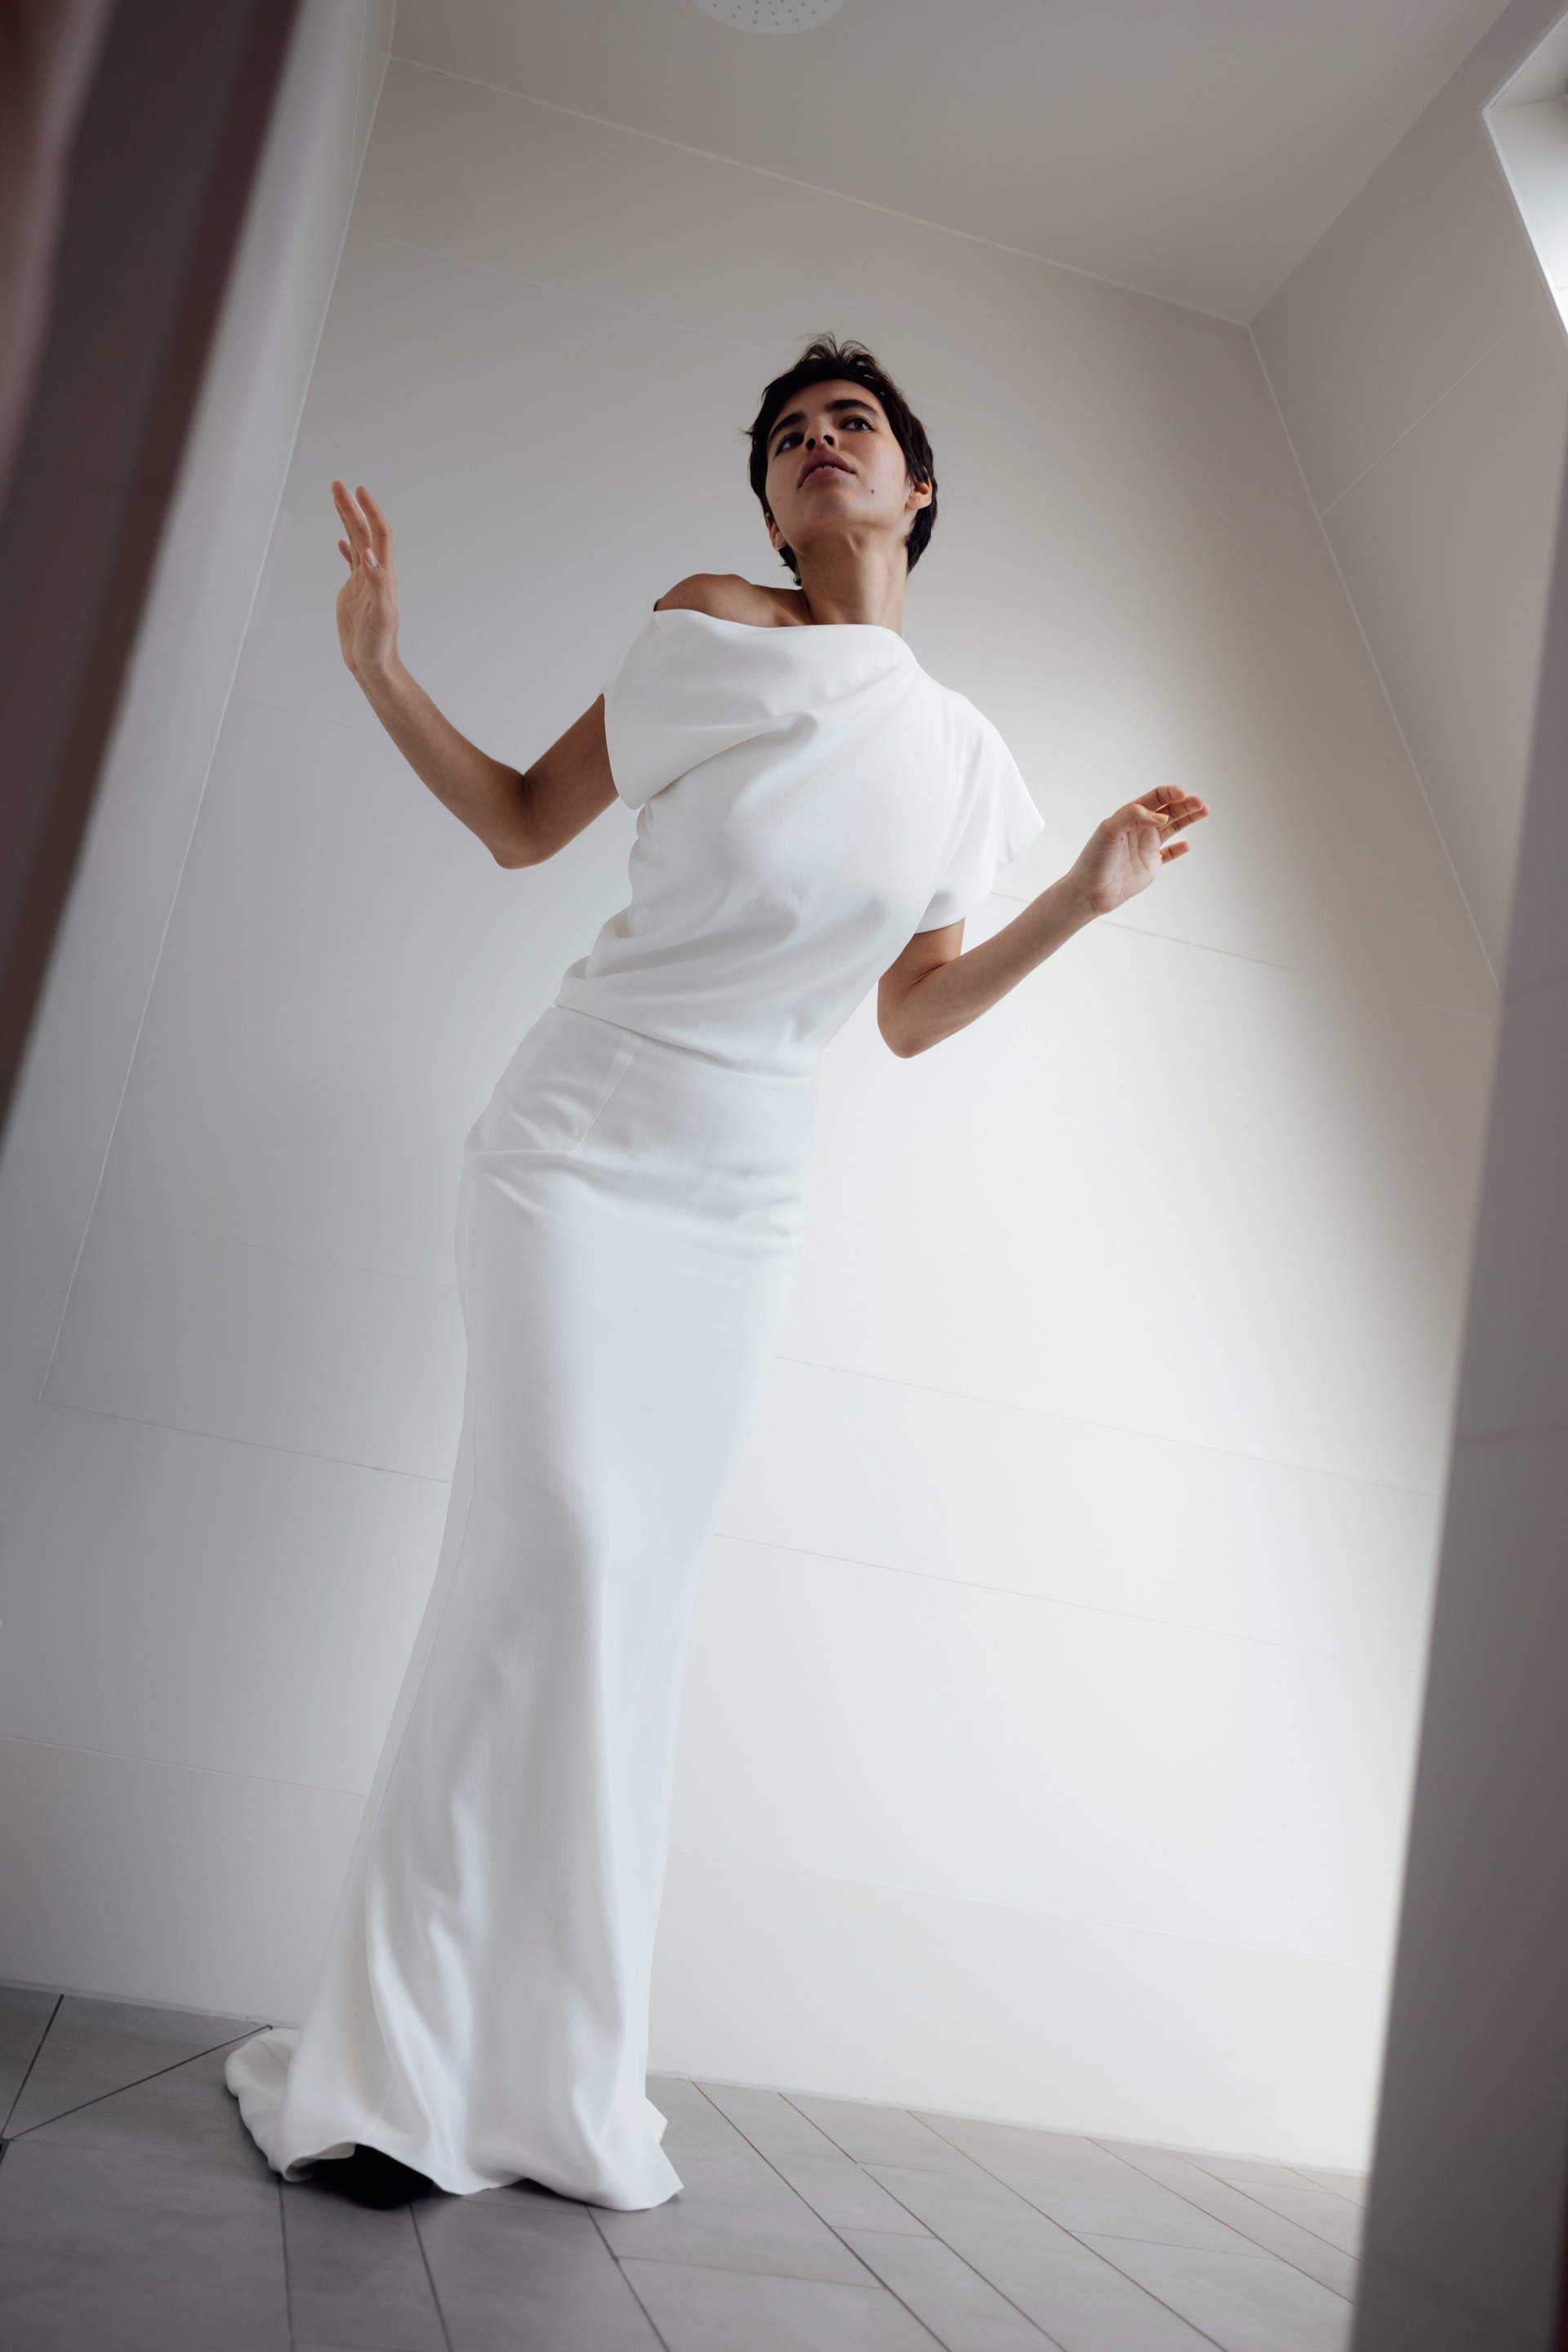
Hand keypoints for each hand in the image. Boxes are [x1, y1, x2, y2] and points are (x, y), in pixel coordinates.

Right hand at [333, 480, 399, 677]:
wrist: (373, 664)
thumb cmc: (379, 644)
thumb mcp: (380, 614)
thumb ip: (378, 584)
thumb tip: (369, 555)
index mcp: (383, 575)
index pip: (379, 535)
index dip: (370, 512)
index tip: (358, 492)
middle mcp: (375, 574)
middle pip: (365, 532)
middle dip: (352, 508)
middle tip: (337, 485)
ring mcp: (364, 582)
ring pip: (356, 543)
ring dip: (347, 520)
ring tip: (336, 498)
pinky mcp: (354, 592)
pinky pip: (351, 563)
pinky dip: (345, 548)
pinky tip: (339, 540)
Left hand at [1066, 784, 1208, 917]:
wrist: (1090, 891)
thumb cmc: (1094, 860)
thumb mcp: (1109, 830)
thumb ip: (1134, 817)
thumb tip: (1161, 816)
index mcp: (1129, 816)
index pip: (1155, 798)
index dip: (1170, 793)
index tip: (1182, 795)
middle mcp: (1140, 828)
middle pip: (1169, 810)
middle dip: (1186, 804)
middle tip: (1200, 804)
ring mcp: (1146, 846)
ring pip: (1173, 827)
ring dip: (1188, 819)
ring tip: (1204, 811)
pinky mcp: (1150, 865)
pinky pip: (1168, 854)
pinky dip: (1179, 849)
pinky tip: (1187, 844)